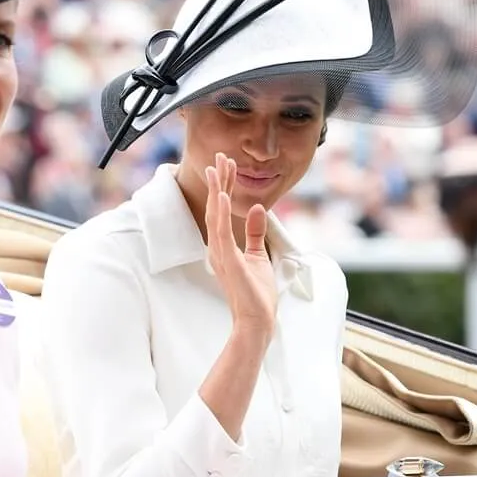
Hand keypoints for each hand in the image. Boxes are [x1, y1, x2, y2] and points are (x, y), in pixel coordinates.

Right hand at [205, 153, 276, 335]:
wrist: (257, 320)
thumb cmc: (256, 294)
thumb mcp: (259, 256)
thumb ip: (256, 232)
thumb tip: (259, 208)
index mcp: (223, 245)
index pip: (222, 209)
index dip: (224, 186)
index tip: (227, 165)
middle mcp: (217, 247)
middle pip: (216, 207)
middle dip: (219, 181)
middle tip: (221, 156)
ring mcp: (221, 254)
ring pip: (216, 215)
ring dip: (218, 190)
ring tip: (218, 168)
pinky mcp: (229, 261)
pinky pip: (223, 233)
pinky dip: (222, 214)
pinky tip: (224, 196)